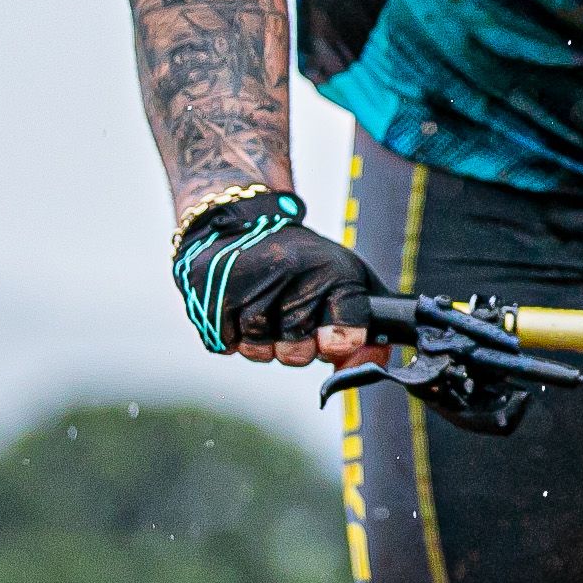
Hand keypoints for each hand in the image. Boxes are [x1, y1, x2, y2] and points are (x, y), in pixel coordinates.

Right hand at [170, 192, 380, 367]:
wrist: (244, 219)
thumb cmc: (298, 257)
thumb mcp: (344, 276)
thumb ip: (362, 323)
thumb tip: (374, 364)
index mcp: (328, 270)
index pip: (344, 338)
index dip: (339, 345)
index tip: (332, 337)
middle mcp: (286, 274)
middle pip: (297, 354)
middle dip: (297, 345)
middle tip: (291, 313)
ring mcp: (245, 286)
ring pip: (258, 352)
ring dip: (262, 340)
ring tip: (264, 303)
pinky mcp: (209, 297)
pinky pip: (226, 345)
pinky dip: (232, 334)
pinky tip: (239, 304)